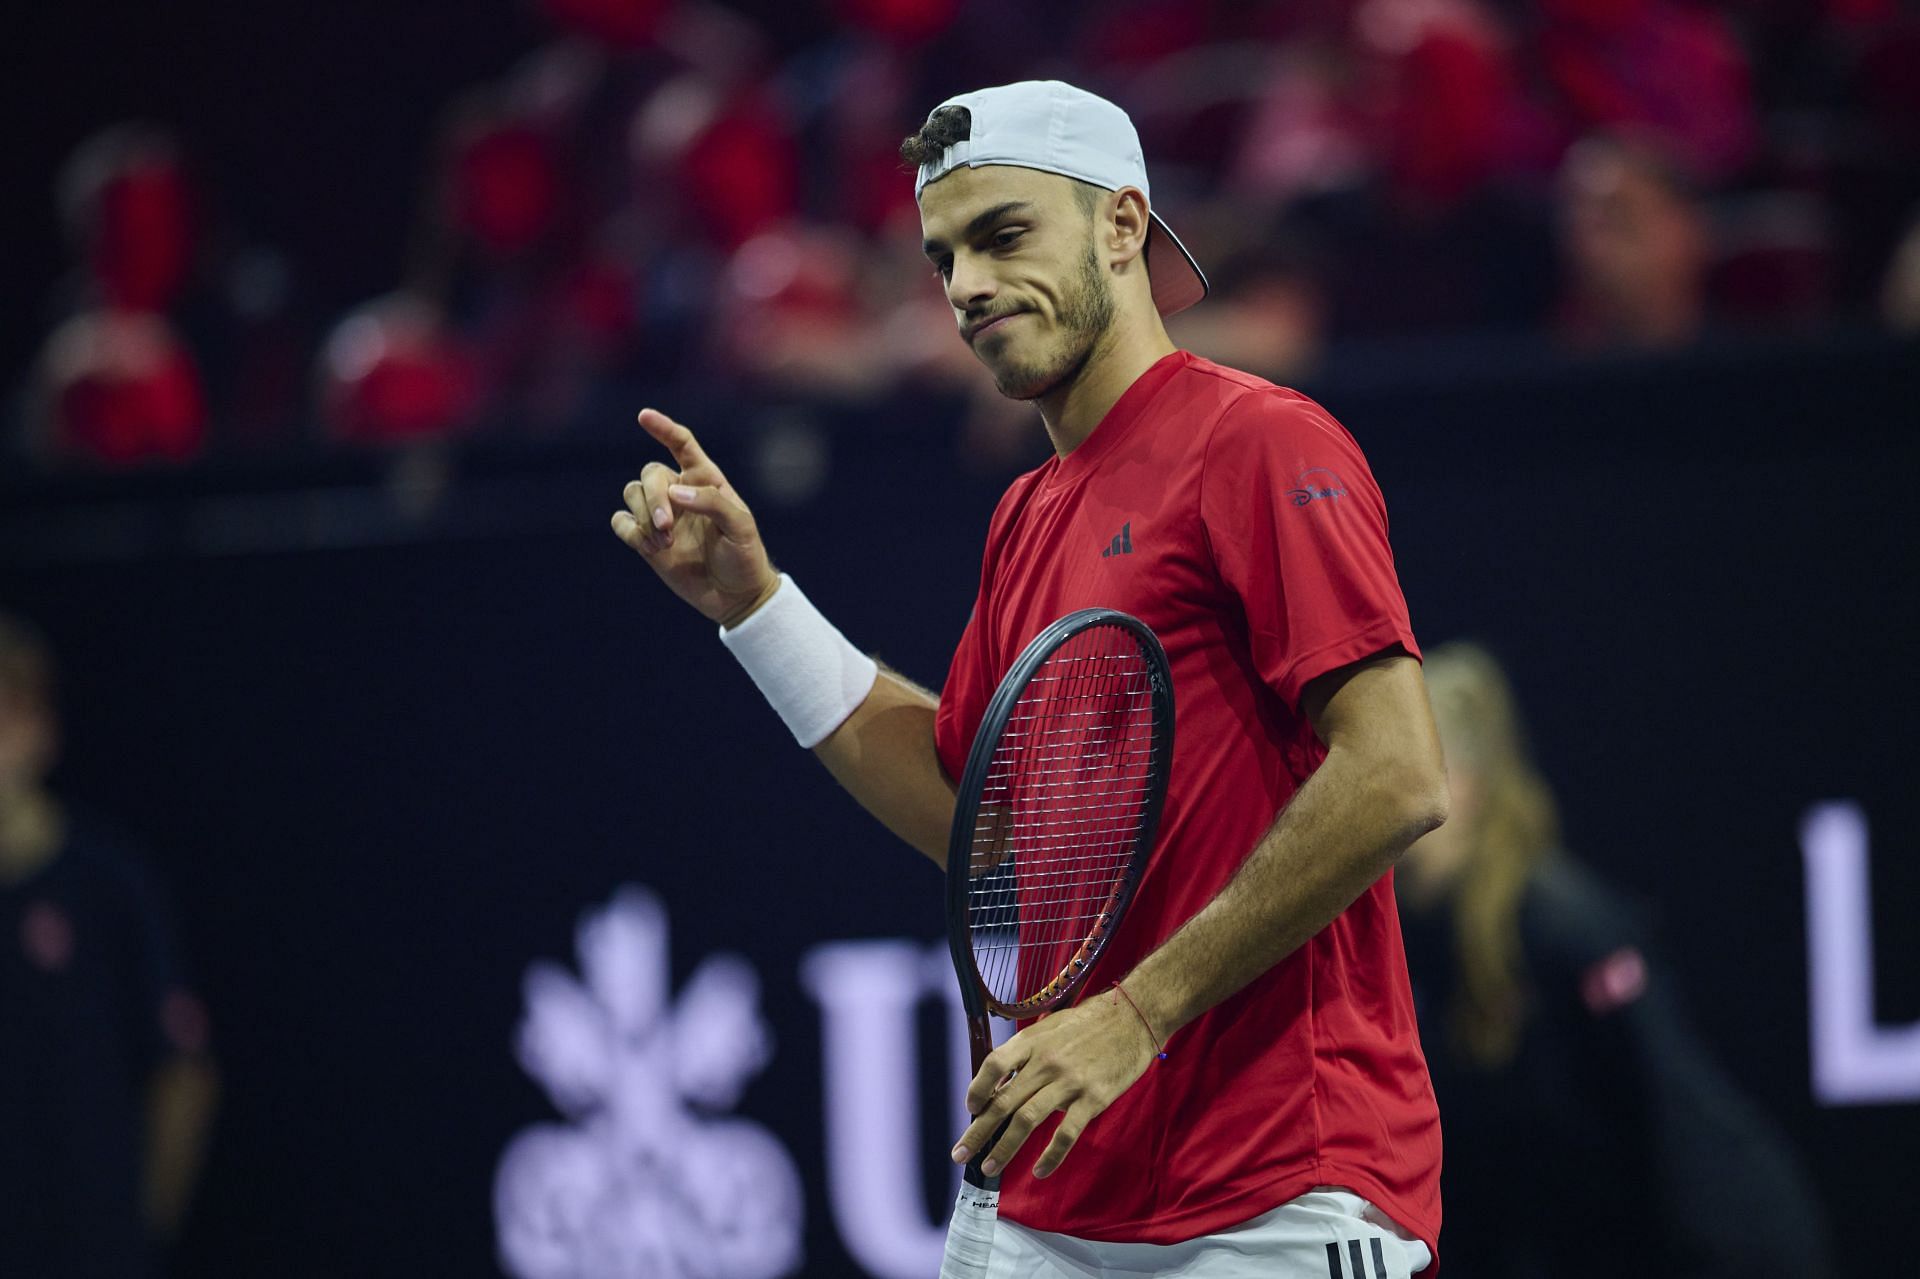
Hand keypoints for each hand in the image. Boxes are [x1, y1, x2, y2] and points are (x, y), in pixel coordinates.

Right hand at [611, 409, 778, 626]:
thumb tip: (676, 493)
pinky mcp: (645, 540)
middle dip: (653, 498)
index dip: (663, 428)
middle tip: (666, 528)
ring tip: (665, 544)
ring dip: (644, 516)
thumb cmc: (744, 556)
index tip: (644, 416)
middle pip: (649, 474)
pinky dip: (631, 531)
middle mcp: (680, 492)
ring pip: (631, 494)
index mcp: (706, 480)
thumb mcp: (741, 527)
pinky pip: (621, 521)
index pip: (682, 444)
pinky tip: (651, 548)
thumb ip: (712, 503)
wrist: (735, 595)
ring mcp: (661, 515)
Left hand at [950, 990, 1157, 1180]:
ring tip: (990, 1167)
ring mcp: (1069, 1082)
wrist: (1133, 1018)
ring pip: (1027, 1120)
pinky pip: (1066, 1134)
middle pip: (1004, 1101)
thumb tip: (1001, 1085)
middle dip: (978, 1131)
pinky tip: (1039, 1171)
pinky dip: (1050, 1156)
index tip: (969, 1108)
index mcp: (1033, 1041)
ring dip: (1004, 1147)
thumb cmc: (1090, 1023)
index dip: (977, 1088)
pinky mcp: (1093, 1099)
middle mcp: (1046, 1062)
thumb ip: (1027, 1054)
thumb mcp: (1051, 1029)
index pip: (994, 1064)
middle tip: (961, 1154)